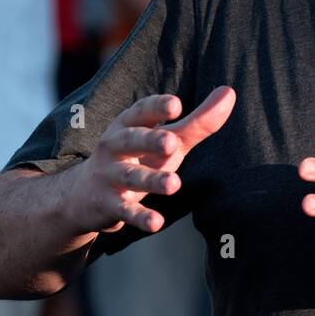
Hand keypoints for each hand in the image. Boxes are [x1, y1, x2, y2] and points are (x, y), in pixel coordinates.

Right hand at [63, 86, 235, 235]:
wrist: (84, 195)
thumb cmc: (138, 158)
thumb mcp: (167, 139)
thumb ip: (198, 121)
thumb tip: (229, 92)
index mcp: (129, 125)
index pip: (141, 111)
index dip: (157, 107)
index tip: (176, 104)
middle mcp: (115, 147)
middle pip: (131, 140)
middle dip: (150, 141)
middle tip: (172, 143)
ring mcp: (109, 176)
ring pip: (131, 177)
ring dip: (151, 180)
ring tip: (174, 184)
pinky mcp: (108, 204)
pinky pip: (125, 211)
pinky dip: (139, 217)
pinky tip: (157, 222)